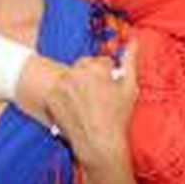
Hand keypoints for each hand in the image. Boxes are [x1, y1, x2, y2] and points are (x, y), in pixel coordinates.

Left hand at [44, 42, 138, 170]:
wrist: (98, 143)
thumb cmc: (117, 116)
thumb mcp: (130, 88)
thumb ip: (130, 60)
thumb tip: (134, 40)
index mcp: (94, 68)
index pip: (100, 62)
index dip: (107, 76)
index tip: (109, 90)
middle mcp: (75, 73)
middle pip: (82, 67)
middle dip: (90, 77)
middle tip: (97, 98)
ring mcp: (60, 87)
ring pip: (69, 79)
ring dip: (76, 86)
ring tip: (86, 105)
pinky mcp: (50, 99)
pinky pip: (58, 92)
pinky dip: (64, 98)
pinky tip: (75, 110)